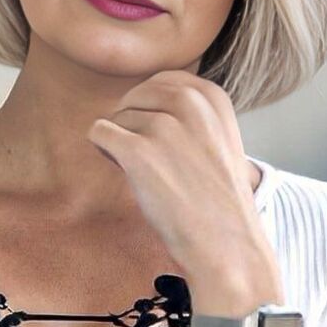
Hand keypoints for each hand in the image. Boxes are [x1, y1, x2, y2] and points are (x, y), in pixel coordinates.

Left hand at [86, 70, 283, 310]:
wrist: (227, 244)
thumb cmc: (217, 198)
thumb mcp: (218, 136)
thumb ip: (189, 110)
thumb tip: (138, 98)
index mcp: (212, 96)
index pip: (162, 81)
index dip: (152, 107)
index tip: (162, 136)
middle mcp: (190, 103)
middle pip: (136, 96)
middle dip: (133, 122)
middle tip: (150, 157)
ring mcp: (164, 126)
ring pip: (118, 117)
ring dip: (122, 142)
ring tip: (148, 172)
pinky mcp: (139, 152)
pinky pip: (99, 132)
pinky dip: (105, 151)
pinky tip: (128, 172)